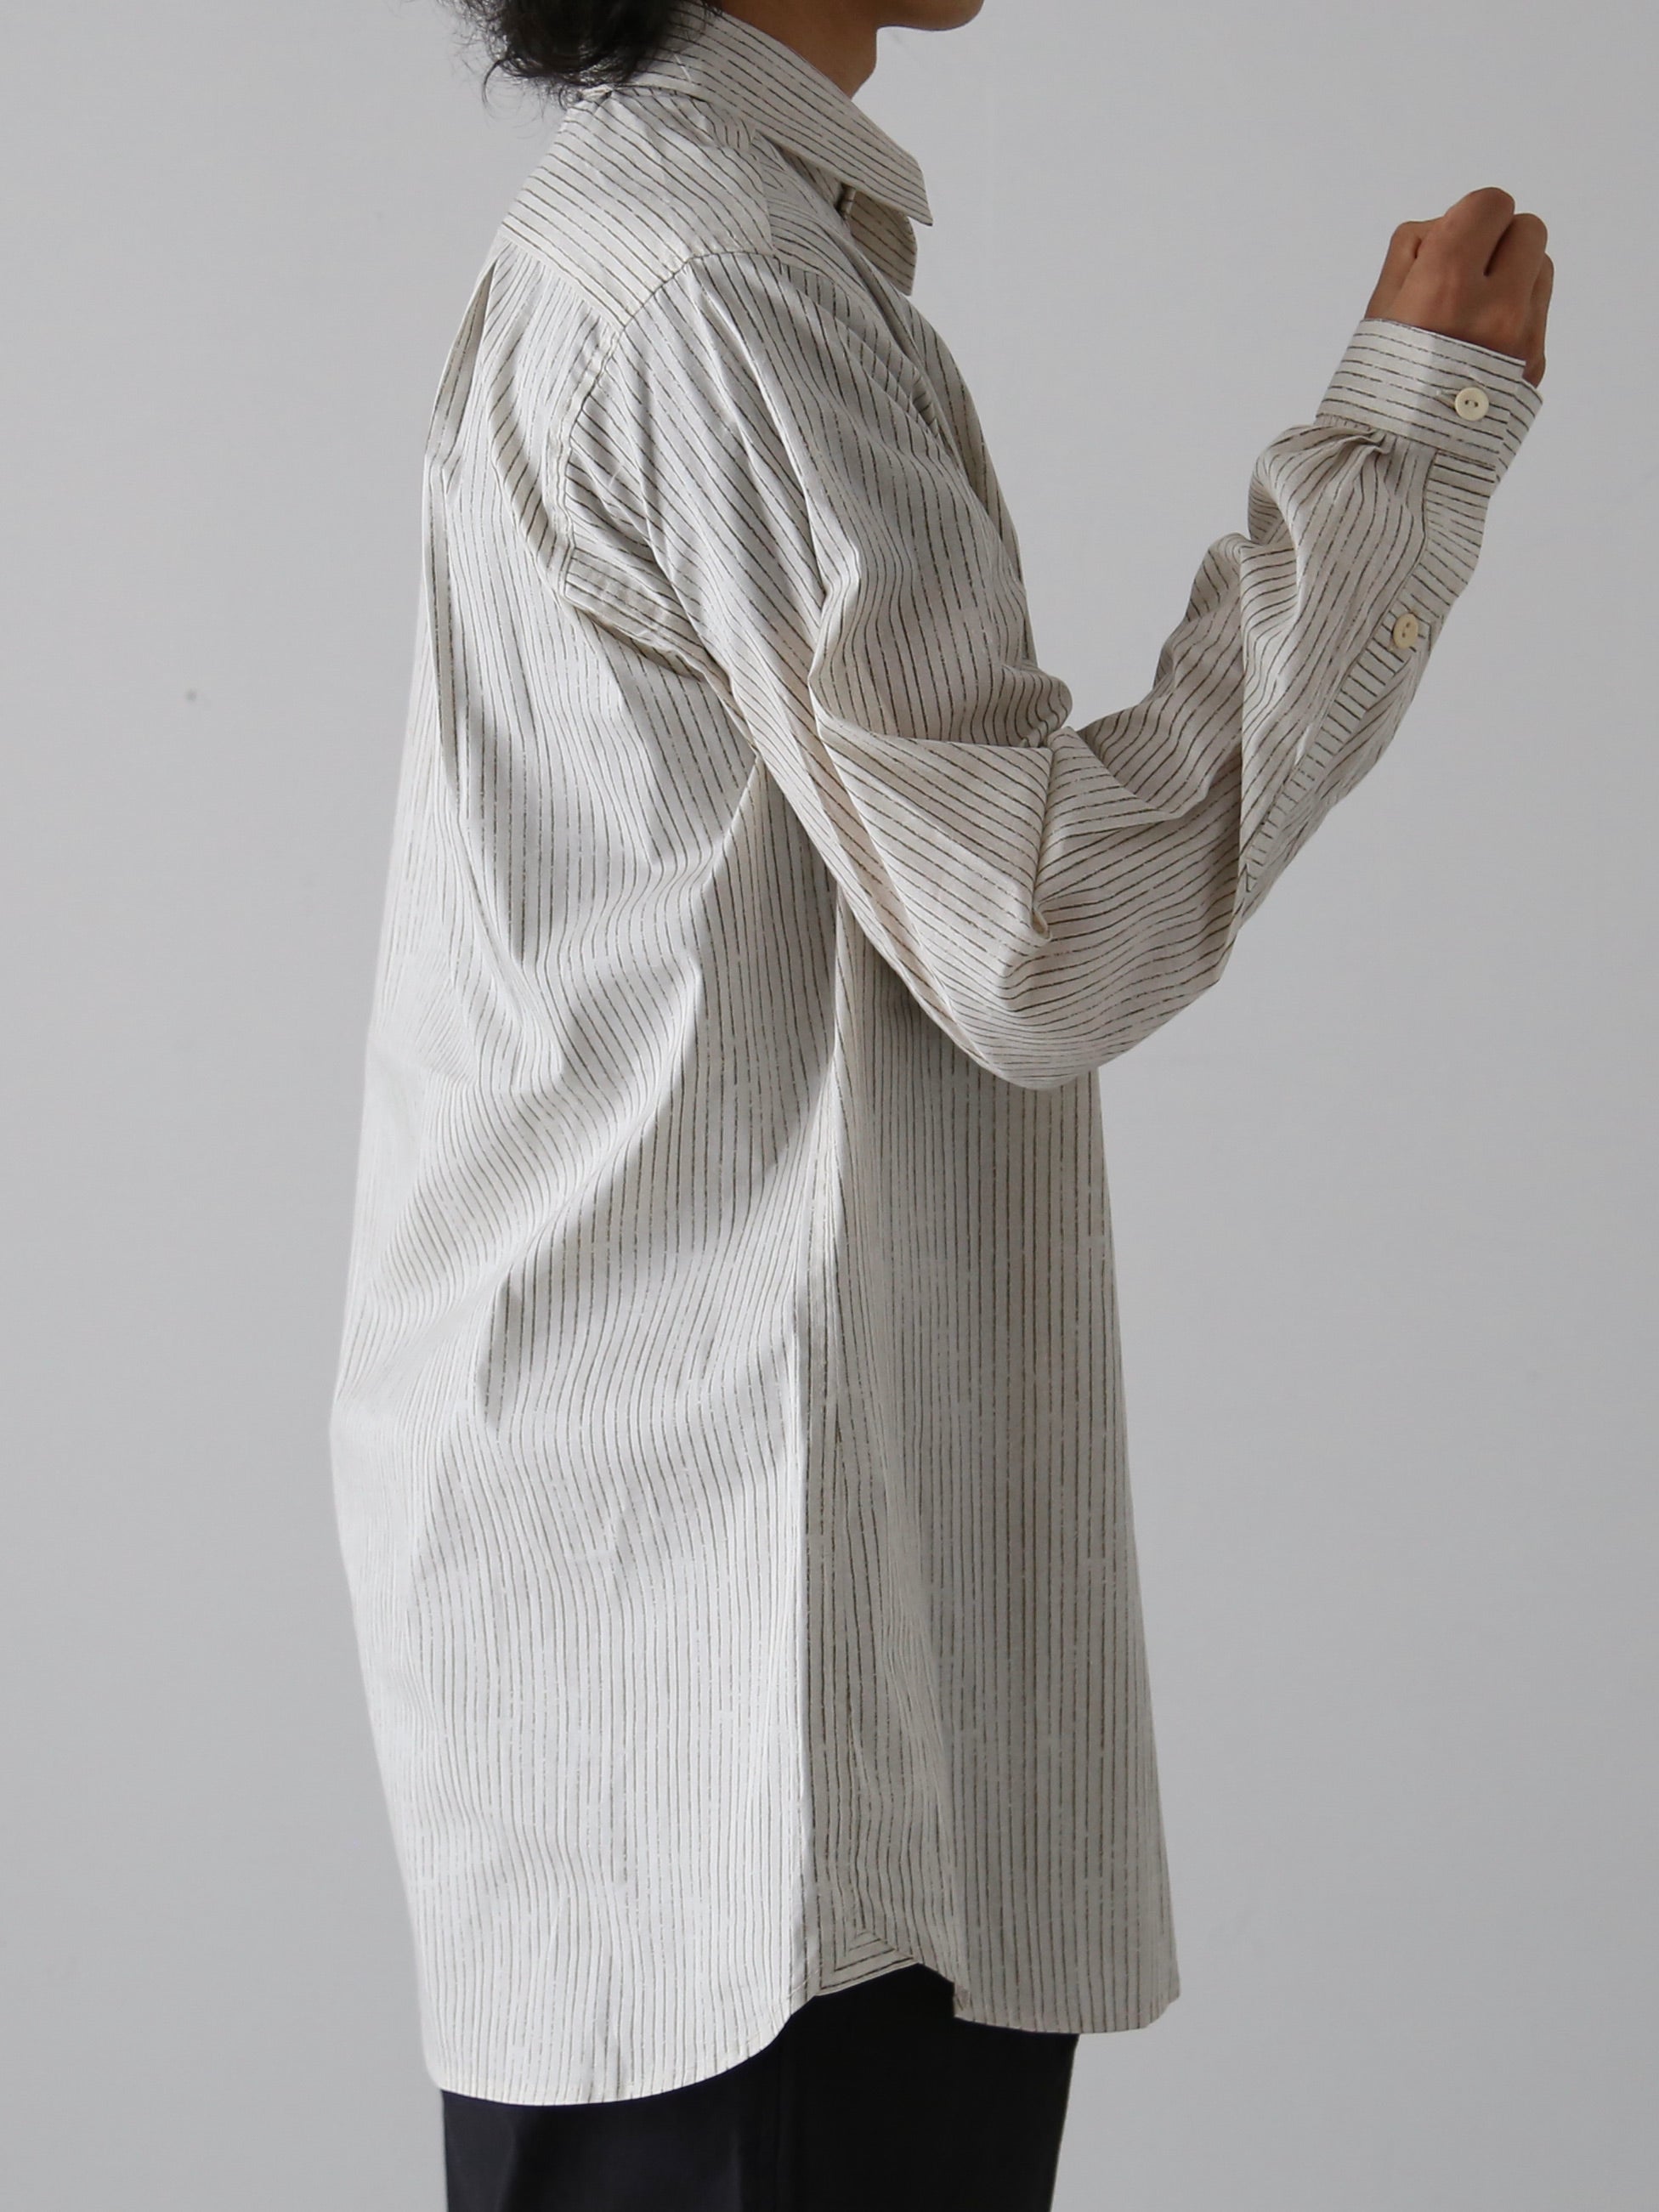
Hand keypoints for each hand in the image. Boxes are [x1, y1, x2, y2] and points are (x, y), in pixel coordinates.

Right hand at [1366, 187, 1552, 387]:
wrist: (1397, 468)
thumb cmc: (1376, 388)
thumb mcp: (1376, 310)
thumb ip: (1413, 251)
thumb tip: (1449, 229)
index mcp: (1446, 283)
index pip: (1490, 204)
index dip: (1469, 216)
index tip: (1451, 243)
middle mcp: (1494, 307)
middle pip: (1528, 230)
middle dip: (1498, 242)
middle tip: (1466, 275)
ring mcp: (1522, 339)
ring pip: (1541, 268)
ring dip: (1514, 275)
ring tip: (1476, 312)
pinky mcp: (1535, 367)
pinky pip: (1538, 314)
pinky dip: (1516, 316)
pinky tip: (1482, 344)